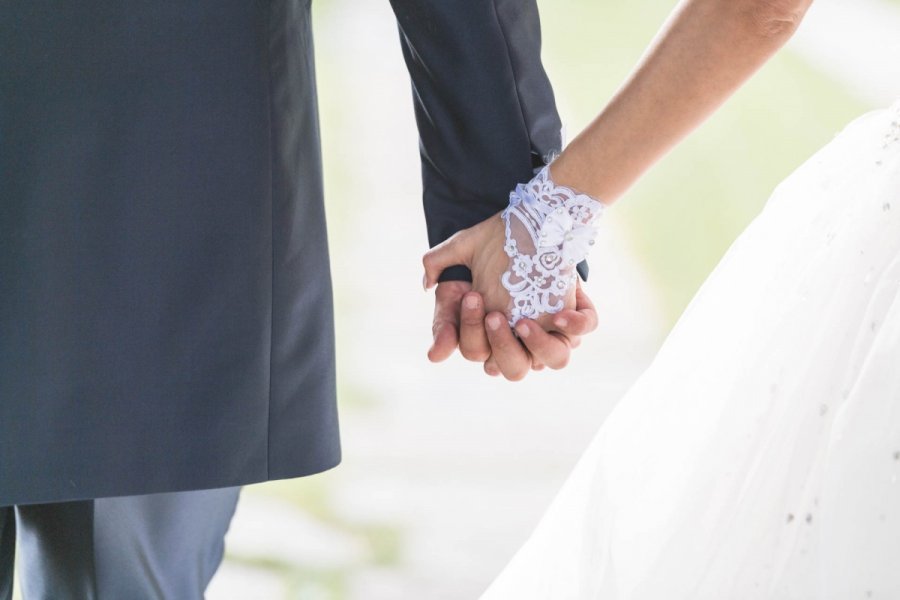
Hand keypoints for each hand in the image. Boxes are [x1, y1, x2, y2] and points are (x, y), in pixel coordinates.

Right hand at [424, 214, 597, 379]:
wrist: (526, 219)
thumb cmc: (490, 243)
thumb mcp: (460, 252)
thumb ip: (437, 268)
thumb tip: (429, 290)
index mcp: (490, 334)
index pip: (476, 352)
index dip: (470, 334)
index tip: (470, 297)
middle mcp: (522, 339)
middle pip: (513, 369)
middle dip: (500, 344)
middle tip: (493, 314)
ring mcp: (552, 327)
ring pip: (556, 359)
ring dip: (538, 346)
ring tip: (523, 323)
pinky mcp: (576, 310)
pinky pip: (586, 327)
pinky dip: (575, 325)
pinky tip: (560, 314)